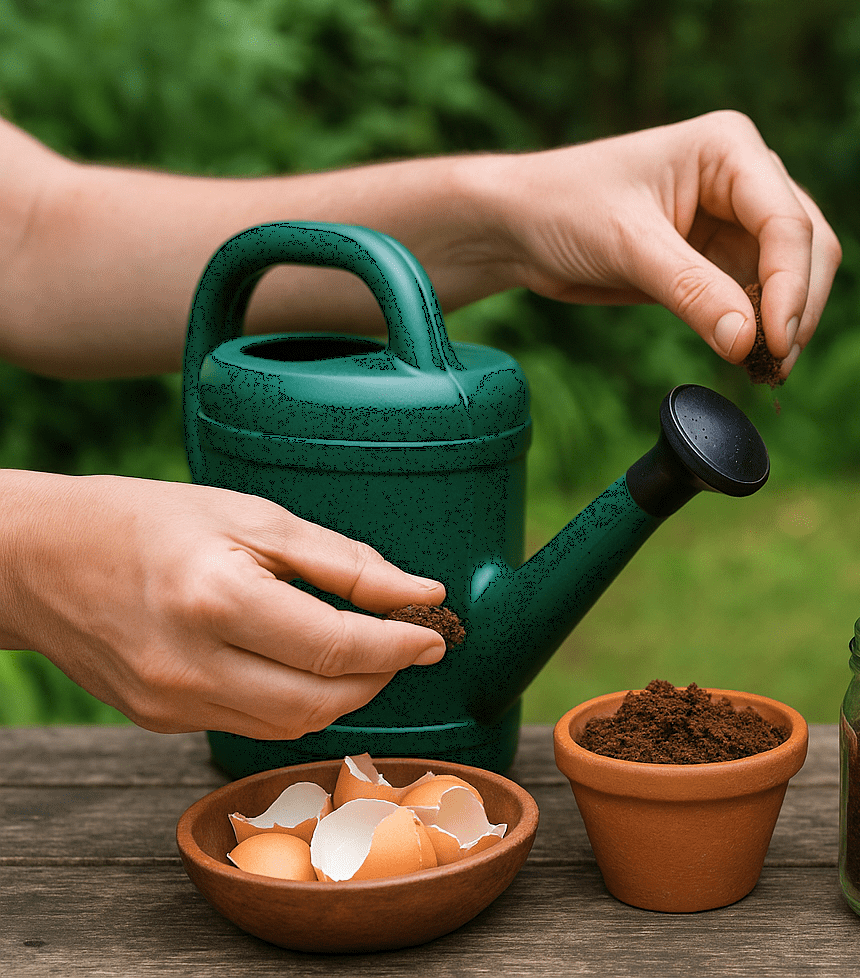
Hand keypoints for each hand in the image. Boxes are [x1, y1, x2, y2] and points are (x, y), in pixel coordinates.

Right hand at [0, 472, 447, 738]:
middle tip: (404, 644)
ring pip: (290, 726)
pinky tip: (302, 666)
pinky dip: (293, 702)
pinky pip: (251, 725)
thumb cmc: (147, 521)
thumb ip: (345, 562)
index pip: (337, 648)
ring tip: (361, 654)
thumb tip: (423, 594)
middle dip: (378, 678)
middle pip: (321, 703)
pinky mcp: (160, 720)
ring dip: (341, 696)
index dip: (399, 647)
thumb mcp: (253, 518)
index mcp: (217, 600)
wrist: (37, 558)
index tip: (435, 636)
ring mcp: (171, 702)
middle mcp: (191, 664)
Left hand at [461, 110, 840, 375]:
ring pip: (795, 276)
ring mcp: (739, 219)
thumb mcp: (628, 245)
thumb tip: (749, 342)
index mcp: (729, 148)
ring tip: (765, 371)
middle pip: (808, 247)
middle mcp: (746, 177)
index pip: (787, 221)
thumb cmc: (563, 207)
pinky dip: (762, 332)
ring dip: (787, 324)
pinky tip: (749, 361)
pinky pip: (763, 299)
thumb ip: (692, 291)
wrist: (520, 226)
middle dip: (798, 307)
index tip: (776, 342)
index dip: (792, 285)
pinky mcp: (724, 259)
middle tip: (776, 365)